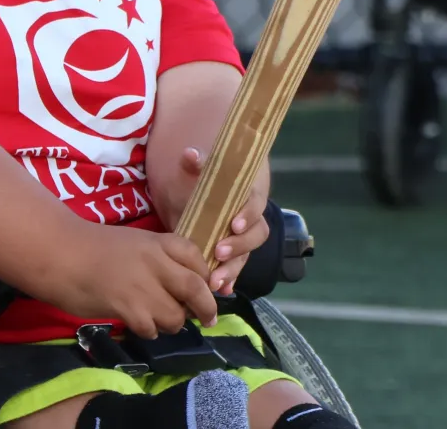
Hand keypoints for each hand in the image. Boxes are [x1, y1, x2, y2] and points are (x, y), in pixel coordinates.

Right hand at [30, 223, 218, 339]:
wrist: (59, 253)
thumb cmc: (93, 247)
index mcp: (158, 242)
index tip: (207, 289)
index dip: (206, 277)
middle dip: (206, 307)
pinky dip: (149, 330)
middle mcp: (156, 262)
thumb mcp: (135, 243)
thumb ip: (160, 260)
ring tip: (157, 319)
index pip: (197, 258)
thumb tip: (185, 286)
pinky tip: (138, 323)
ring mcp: (142, 286)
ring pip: (175, 316)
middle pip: (196, 288)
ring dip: (171, 323)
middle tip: (207, 320)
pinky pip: (151, 328)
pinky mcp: (127, 308)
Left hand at [176, 147, 268, 296]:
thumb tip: (190, 155)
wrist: (214, 195)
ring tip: (214, 282)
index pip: (256, 205)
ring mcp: (244, 241)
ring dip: (232, 270)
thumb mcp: (201, 173)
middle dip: (239, 247)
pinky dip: (229, 281)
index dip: (247, 215)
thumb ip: (196, 165)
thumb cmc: (209, 182)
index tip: (233, 225)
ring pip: (246, 257)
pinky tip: (220, 292)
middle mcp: (251, 221)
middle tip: (218, 253)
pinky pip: (236, 270)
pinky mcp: (234, 256)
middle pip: (256, 236)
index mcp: (249, 197)